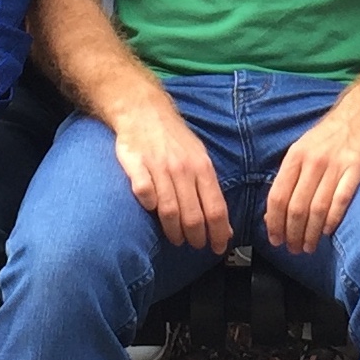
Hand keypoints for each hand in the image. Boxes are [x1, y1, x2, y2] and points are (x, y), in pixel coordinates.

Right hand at [112, 98, 232, 251]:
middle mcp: (182, 168)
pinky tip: (150, 211)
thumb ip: (210, 191)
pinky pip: (144, 191)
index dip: (218, 233)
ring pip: (169, 209)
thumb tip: (224, 227)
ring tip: (177, 240)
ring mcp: (158, 167)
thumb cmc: (175, 139)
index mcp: (202, 167)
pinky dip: (148, 204)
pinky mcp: (136, 164)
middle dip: (196, 237)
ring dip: (174, 230)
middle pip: (193, 214)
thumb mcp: (200, 158)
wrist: (144, 111)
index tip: (217, 248)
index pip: (215, 208)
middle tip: (195, 246)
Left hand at [266, 95, 359, 253]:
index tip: (275, 239)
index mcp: (295, 157)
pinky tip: (328, 231)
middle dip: (292, 234)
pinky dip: (332, 219)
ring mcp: (335, 165)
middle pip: (296, 207)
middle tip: (293, 249)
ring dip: (311, 233)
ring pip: (316, 208)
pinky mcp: (356, 168)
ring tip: (309, 246)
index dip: (274, 223)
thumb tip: (275, 207)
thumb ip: (292, 175)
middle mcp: (312, 161)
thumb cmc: (334, 133)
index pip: (277, 197)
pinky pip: (340, 200)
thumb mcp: (305, 147)